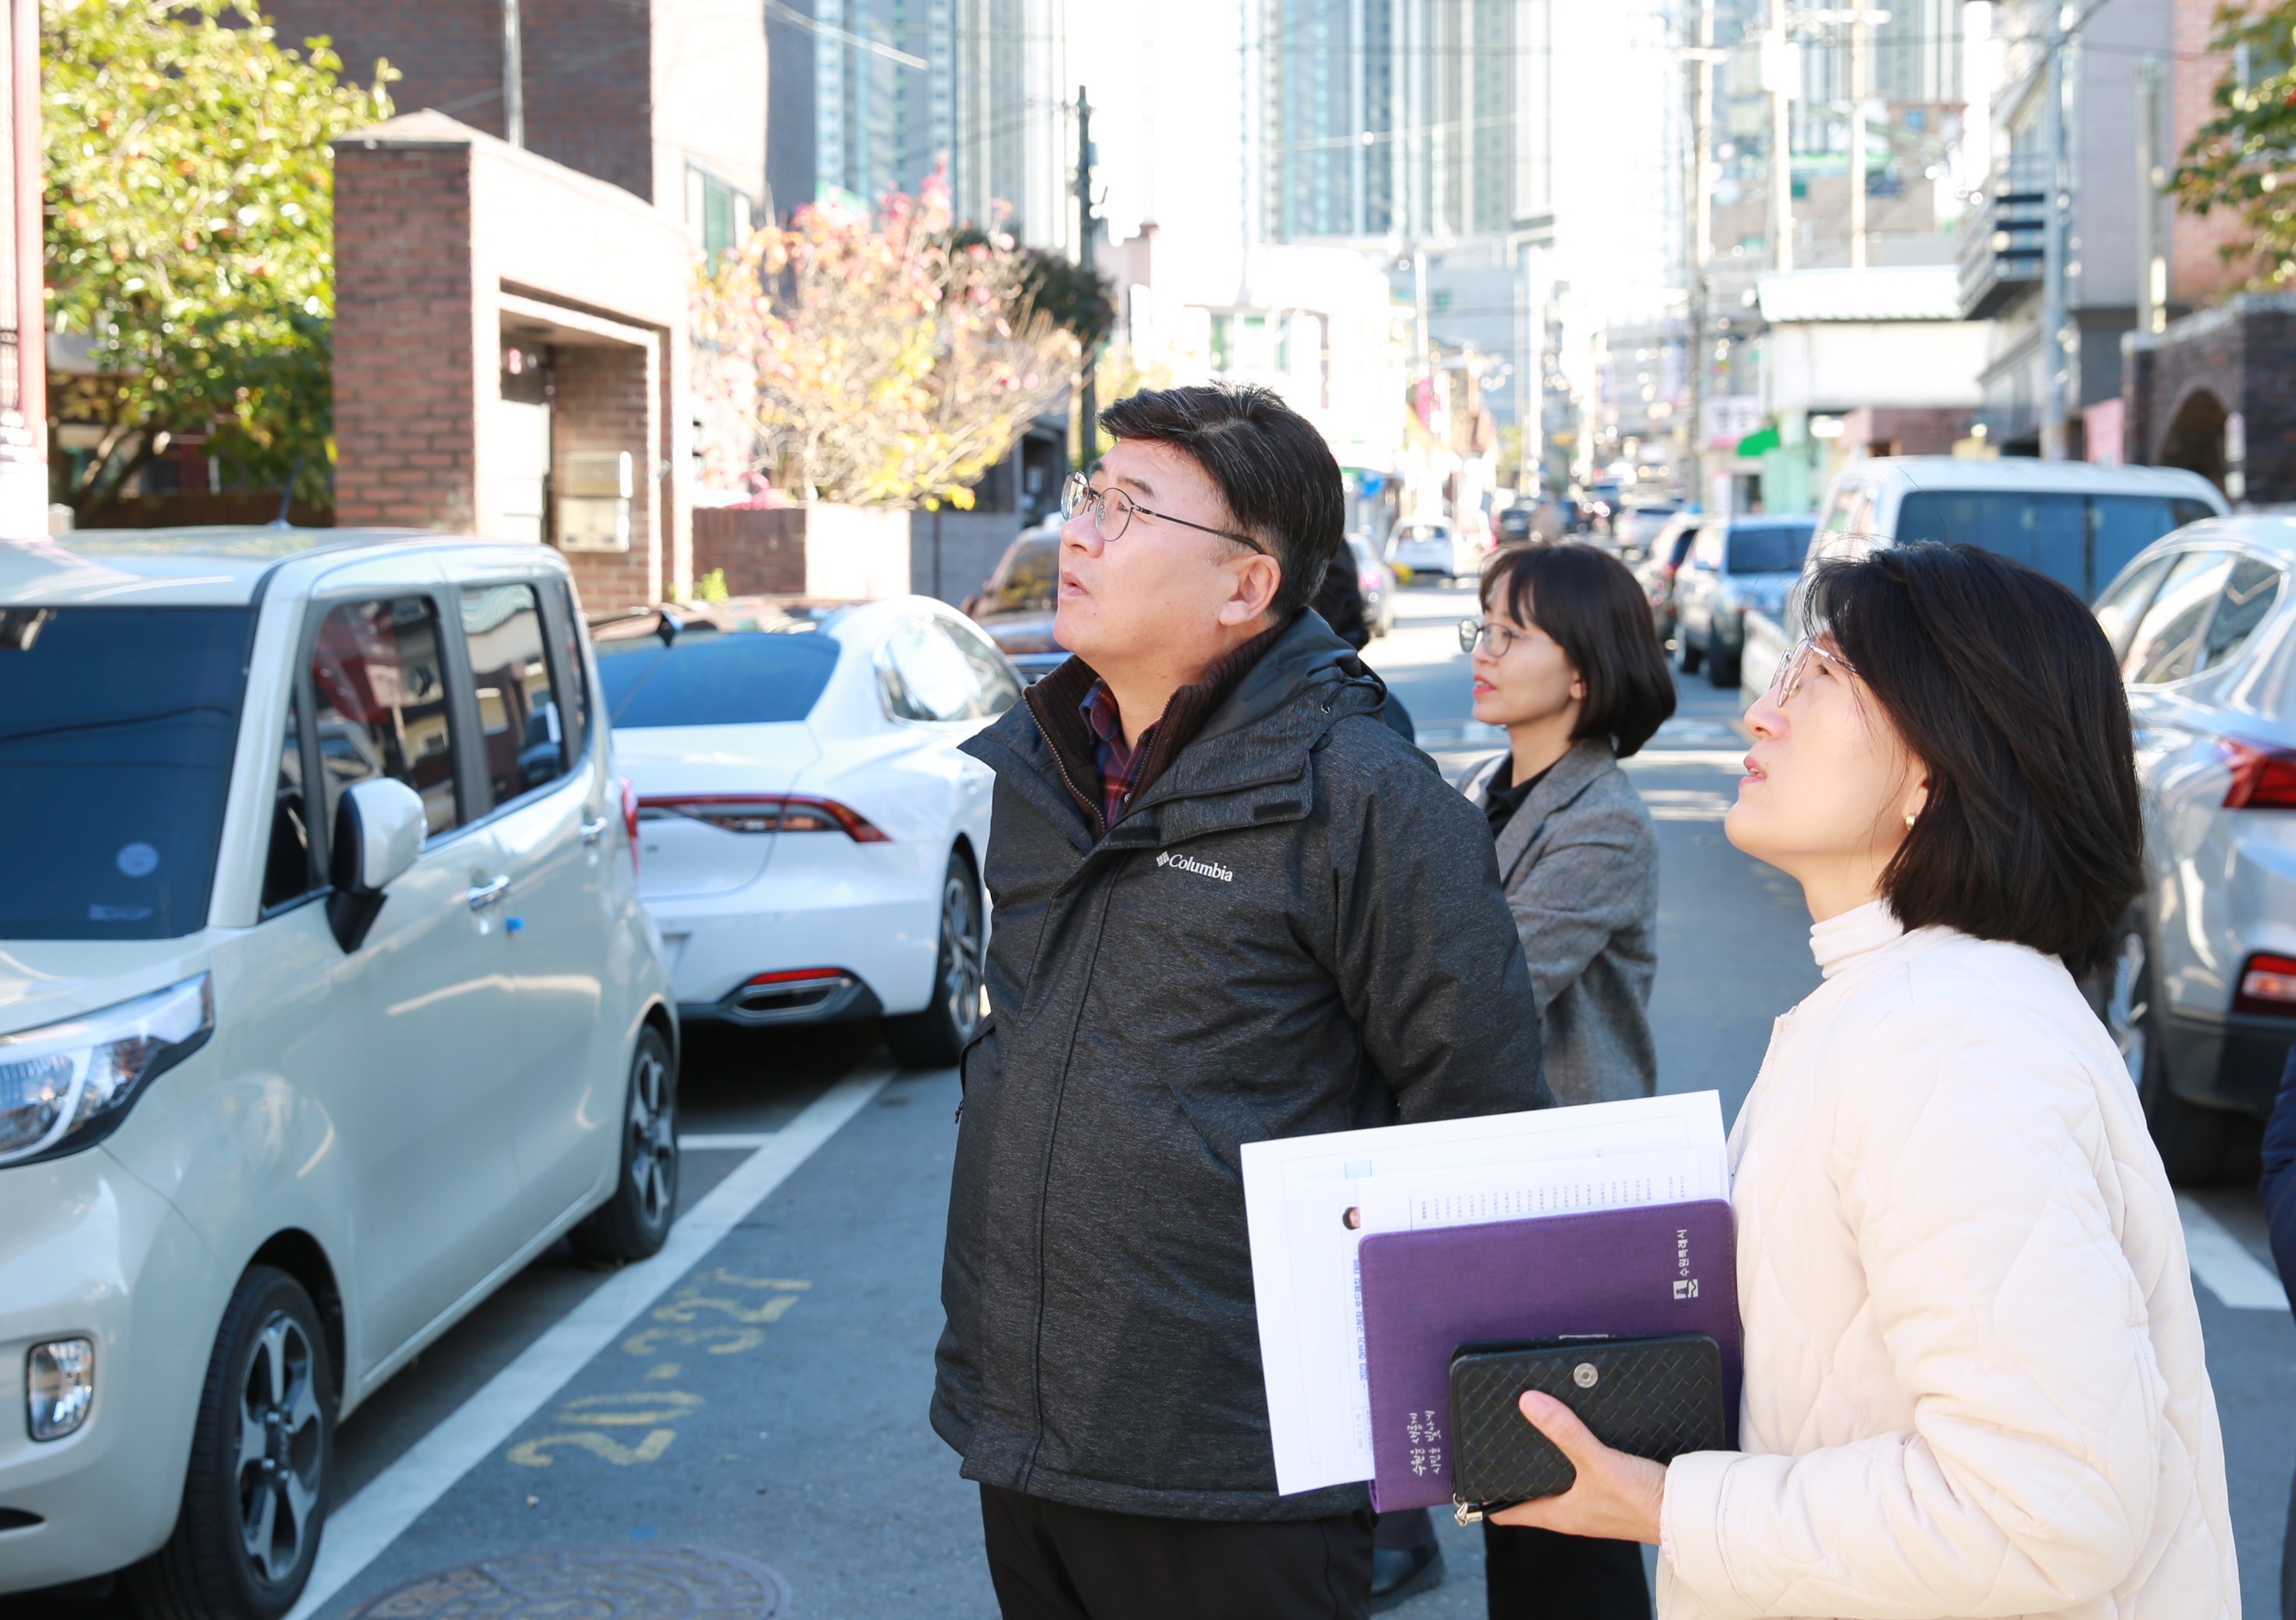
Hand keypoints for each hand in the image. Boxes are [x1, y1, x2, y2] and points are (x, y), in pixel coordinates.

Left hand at [1485, 1390, 1666, 1543]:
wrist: (1686, 1514)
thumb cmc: (1643, 1502)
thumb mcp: (1598, 1462)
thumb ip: (1565, 1433)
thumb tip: (1529, 1403)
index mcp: (1558, 1514)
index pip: (1507, 1512)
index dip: (1486, 1495)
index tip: (1471, 1474)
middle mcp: (1571, 1514)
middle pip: (1530, 1496)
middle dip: (1515, 1473)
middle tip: (1499, 1442)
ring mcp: (1591, 1507)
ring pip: (1555, 1486)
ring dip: (1544, 1465)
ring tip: (1534, 1432)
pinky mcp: (1611, 1497)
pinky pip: (1581, 1479)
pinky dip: (1572, 1462)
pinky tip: (1577, 1440)